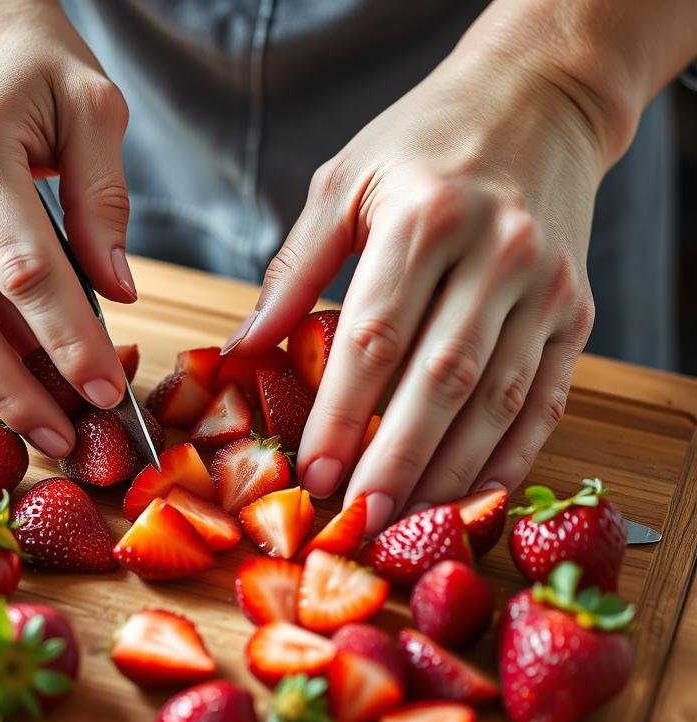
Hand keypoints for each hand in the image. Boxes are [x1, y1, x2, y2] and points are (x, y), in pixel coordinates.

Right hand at [0, 0, 133, 456]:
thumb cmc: (26, 58)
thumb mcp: (92, 105)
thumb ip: (107, 200)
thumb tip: (116, 294)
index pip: (25, 275)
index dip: (70, 344)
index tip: (109, 393)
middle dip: (20, 394)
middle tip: (69, 441)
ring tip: (42, 425)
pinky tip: (2, 382)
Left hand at [227, 48, 605, 532]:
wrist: (538, 100)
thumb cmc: (424, 142)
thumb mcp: (344, 183)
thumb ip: (295, 270)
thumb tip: (243, 347)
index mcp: (425, 219)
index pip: (373, 339)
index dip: (341, 415)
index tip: (313, 473)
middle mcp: (496, 254)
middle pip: (439, 381)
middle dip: (395, 461)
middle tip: (358, 519)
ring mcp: (545, 287)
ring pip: (497, 401)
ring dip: (450, 472)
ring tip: (406, 523)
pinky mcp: (576, 311)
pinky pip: (547, 397)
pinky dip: (513, 454)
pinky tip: (476, 494)